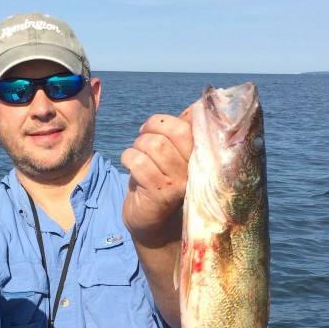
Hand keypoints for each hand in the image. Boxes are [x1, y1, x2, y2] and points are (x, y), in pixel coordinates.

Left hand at [121, 109, 192, 244]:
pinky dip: (128, 158)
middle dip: (150, 128)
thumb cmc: (160, 181)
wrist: (151, 221)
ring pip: (155, 146)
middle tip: (142, 137)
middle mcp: (194, 170)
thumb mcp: (174, 154)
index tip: (153, 127)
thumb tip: (197, 105)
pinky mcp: (160, 194)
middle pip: (173, 132)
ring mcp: (178, 183)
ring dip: (138, 145)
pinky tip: (129, 166)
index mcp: (200, 156)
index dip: (165, 120)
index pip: (190, 125)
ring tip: (137, 154)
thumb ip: (184, 131)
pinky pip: (139, 163)